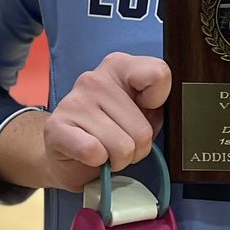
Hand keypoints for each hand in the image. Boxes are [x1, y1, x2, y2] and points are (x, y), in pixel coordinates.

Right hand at [42, 52, 170, 190]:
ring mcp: (73, 101)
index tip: (146, 109)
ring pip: (121, 146)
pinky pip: (94, 152)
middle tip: (122, 144)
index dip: (158, 102)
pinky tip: (89, 156)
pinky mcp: (56, 127)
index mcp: (120, 66)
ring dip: (118, 159)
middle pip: (142, 128)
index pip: (159, 74)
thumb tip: (173, 112)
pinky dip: (98, 163)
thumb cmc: (112, 131)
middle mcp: (94, 78)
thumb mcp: (143, 112)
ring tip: (106, 151)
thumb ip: (158, 104)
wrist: (68, 152)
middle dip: (137, 147)